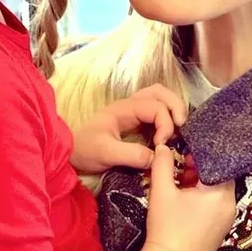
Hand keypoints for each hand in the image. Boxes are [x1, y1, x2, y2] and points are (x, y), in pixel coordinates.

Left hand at [70, 85, 187, 174]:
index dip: (165, 124)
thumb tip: (157, 157)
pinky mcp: (134, 123)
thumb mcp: (106, 153)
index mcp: (124, 109)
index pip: (155, 107)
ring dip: (172, 109)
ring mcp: (132, 112)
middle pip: (160, 92)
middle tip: (181, 127)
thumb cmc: (84, 151)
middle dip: (175, 106)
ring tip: (178, 129)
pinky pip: (155, 111)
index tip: (162, 145)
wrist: (70, 154)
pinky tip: (168, 135)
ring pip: (159, 98)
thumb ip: (131, 154)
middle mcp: (130, 106)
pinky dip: (166, 118)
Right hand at [124, 145, 235, 250]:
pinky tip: (186, 200)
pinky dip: (205, 197)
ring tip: (182, 182)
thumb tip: (163, 146)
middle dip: (201, 168)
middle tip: (183, 165)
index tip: (187, 152)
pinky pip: (217, 204)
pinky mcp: (221, 229)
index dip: (203, 154)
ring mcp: (227, 219)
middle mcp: (230, 204)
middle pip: (219, 176)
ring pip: (218, 190)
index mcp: (220, 192)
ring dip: (202, 183)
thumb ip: (163, 164)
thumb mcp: (161, 191)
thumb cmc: (167, 226)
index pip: (219, 162)